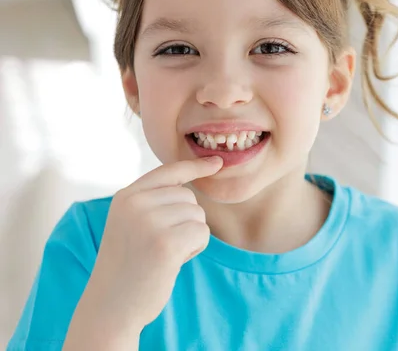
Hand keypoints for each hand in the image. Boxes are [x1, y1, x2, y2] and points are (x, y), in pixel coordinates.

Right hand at [82, 156, 222, 329]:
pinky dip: (195, 249)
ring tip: (164, 255)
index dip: (195, 166)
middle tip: (160, 246)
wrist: (110, 306)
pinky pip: (202, 233)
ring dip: (190, 237)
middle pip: (189, 197)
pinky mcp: (166, 243)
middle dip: (186, 222)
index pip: (168, 172)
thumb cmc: (127, 266)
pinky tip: (173, 262)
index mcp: (126, 196)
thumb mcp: (130, 224)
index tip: (216, 162)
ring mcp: (149, 221)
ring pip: (198, 216)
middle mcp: (135, 203)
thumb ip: (152, 202)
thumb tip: (191, 186)